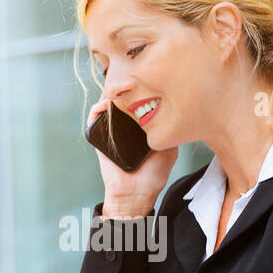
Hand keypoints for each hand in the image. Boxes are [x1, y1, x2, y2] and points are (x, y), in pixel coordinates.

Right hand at [87, 92, 176, 217]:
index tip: (149, 80)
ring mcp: (112, 131)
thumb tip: (178, 114)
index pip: (138, 102)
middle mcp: (125, 127)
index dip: (142, 89)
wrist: (136, 194)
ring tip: (120, 88)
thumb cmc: (152, 176)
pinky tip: (107, 104)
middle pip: (122, 99)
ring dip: (112, 93)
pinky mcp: (99, 138)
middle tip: (133, 78)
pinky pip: (94, 118)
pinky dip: (98, 107)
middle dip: (126, 87)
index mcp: (141, 128)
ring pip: (107, 104)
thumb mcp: (169, 150)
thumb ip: (171, 132)